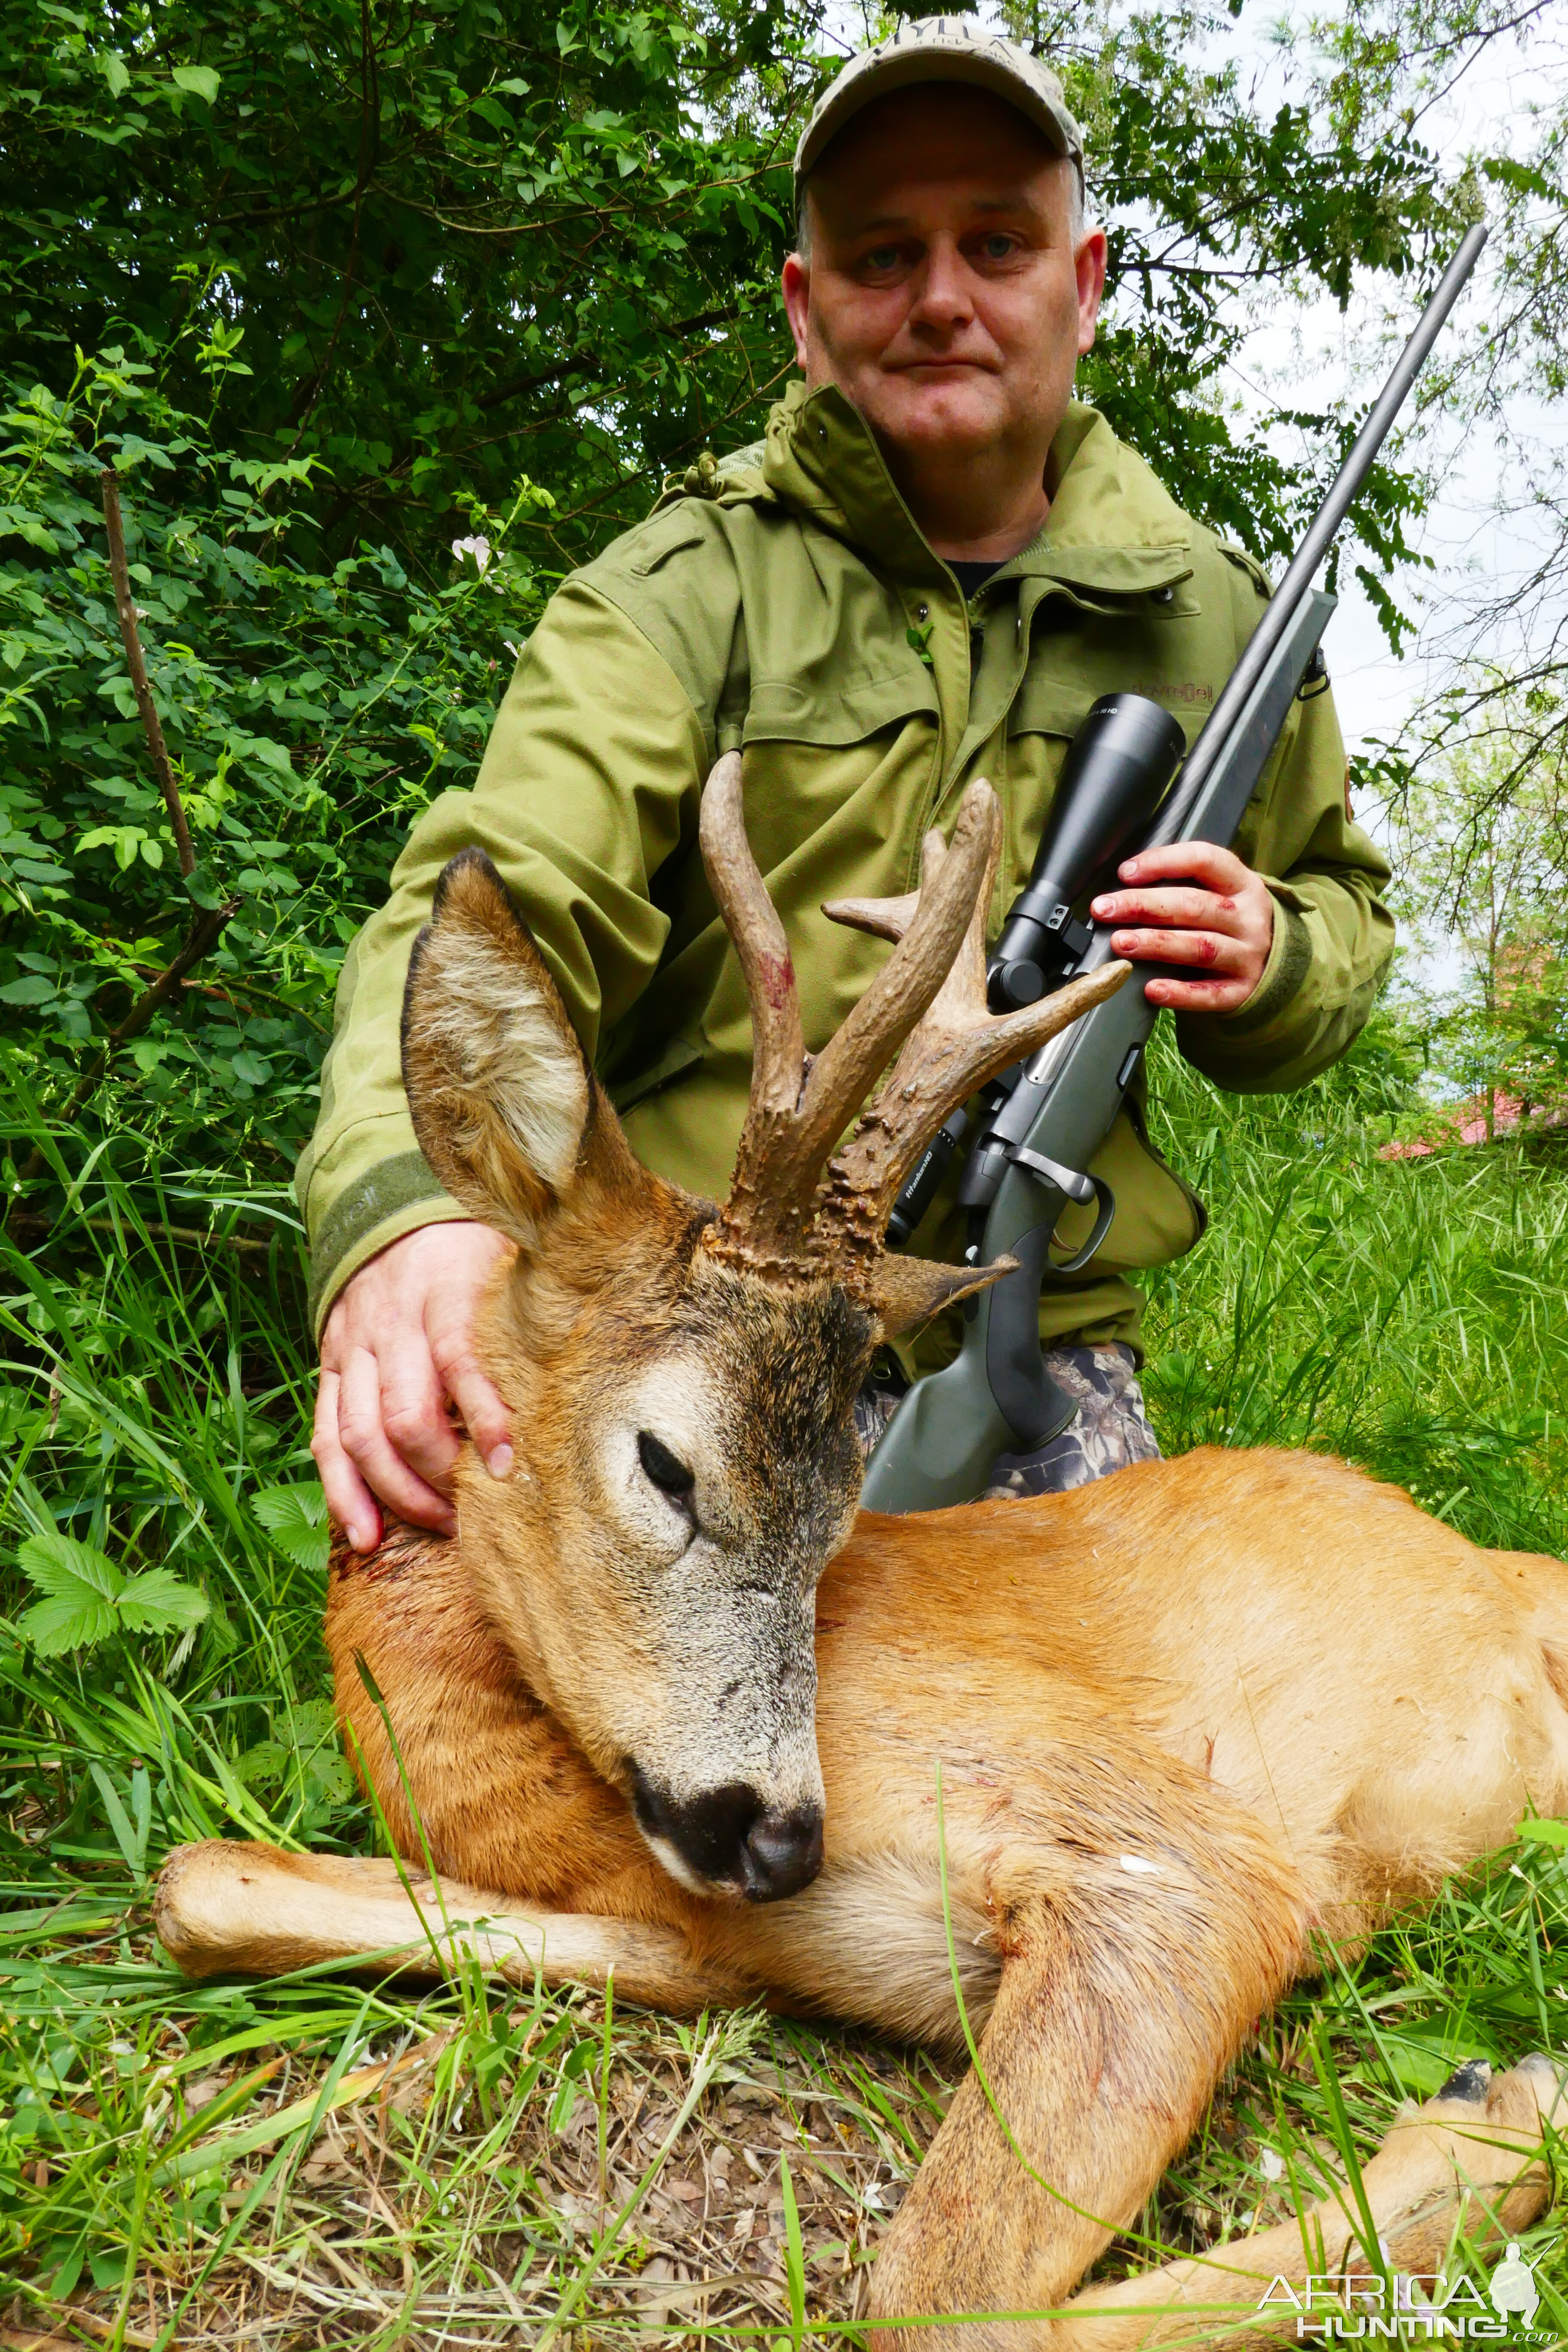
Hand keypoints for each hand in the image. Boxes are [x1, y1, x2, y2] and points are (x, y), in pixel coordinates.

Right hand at [313, 1222, 513, 1550]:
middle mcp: (390, 1323)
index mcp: (442, 1293)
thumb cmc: (469, 1253)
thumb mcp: (506, 1260)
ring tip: (440, 1525)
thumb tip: (596, 1358)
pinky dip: (342, 1493)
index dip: (485, 1416)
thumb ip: (538, 1305)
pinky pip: (325, 1439)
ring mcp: (352, 1349)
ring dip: (398, 1492)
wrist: (390, 1214)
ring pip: (359, 1435)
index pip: (459, 1360)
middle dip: (440, 1473)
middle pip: (404, 1414)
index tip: (511, 1467)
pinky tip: (365, 1536)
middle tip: (479, 1508)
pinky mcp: (328, 1369)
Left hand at [1091, 842, 1274, 1014]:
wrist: (1277, 967)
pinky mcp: (1242, 991)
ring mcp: (1248, 956)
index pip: (1204, 861)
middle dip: (1144, 905)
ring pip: (1200, 947)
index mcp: (1241, 884)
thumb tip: (1125, 886)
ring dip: (1157, 943)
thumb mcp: (1221, 895)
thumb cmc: (1231, 924)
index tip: (1125, 872)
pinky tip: (1151, 990)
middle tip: (1104, 909)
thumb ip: (1184, 886)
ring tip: (1121, 943)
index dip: (1163, 862)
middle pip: (1194, 906)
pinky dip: (1179, 993)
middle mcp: (1248, 918)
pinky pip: (1209, 994)